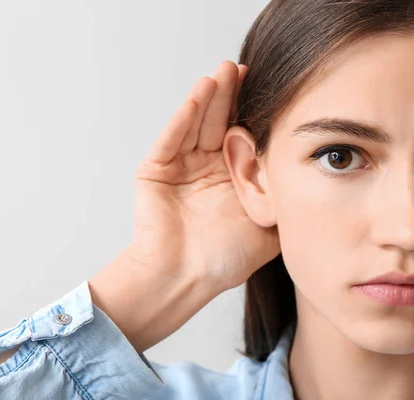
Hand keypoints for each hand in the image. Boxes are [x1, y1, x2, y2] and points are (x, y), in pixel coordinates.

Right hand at [128, 60, 279, 292]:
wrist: (184, 277)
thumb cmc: (224, 258)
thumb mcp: (268, 224)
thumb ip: (284, 196)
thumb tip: (310, 168)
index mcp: (231, 177)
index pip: (243, 135)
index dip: (255, 112)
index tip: (273, 88)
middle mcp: (205, 167)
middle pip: (219, 122)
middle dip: (231, 95)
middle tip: (243, 67)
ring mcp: (179, 166)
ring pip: (195, 124)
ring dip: (208, 98)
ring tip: (221, 73)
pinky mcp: (155, 170)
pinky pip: (171, 139)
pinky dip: (183, 117)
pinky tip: (198, 96)